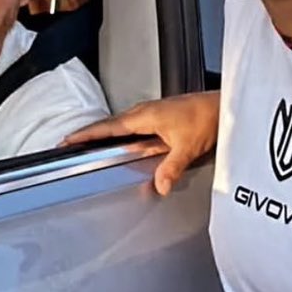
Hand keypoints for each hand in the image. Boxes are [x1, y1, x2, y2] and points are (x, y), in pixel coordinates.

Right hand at [64, 90, 220, 195]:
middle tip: (70, 142)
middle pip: (109, 124)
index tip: (68, 139)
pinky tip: (120, 141)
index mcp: (145, 116)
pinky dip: (118, 132)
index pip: (108, 127)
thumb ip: (171, 167)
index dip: (86, 134)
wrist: (222, 106)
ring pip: (120, 124)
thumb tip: (159, 186)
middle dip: (88, 133)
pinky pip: (131, 125)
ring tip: (87, 142)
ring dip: (103, 132)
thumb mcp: (188, 147)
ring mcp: (150, 113)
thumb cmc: (206, 118)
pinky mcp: (158, 116)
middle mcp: (144, 112)